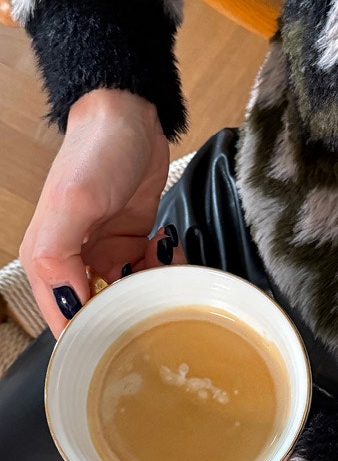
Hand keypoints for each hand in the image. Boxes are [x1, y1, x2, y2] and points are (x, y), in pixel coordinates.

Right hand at [20, 89, 169, 337]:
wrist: (129, 115)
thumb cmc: (96, 153)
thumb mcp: (74, 203)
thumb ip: (60, 257)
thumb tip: (68, 305)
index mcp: (47, 261)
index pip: (64, 320)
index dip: (90, 336)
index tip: (121, 344)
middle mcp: (73, 262)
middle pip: (99, 313)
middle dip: (128, 314)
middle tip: (153, 308)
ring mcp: (104, 253)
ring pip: (129, 295)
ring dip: (150, 291)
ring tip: (164, 272)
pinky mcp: (131, 242)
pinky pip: (149, 272)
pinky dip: (163, 269)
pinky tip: (168, 251)